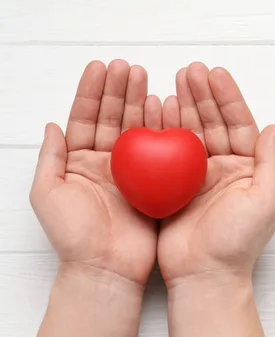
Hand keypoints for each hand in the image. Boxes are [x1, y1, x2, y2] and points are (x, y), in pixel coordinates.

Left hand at [30, 60, 163, 285]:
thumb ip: (50, 158)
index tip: (100, 67)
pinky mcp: (154, 184)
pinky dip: (161, 130)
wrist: (106, 268)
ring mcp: (132, 172)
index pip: (85, 118)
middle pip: (112, 118)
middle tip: (128, 67)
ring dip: (139, 103)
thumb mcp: (48, 194)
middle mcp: (106, 163)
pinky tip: (164, 109)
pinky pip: (159, 152)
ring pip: (136, 130)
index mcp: (80, 162)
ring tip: (145, 79)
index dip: (91, 92)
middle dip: (119, 91)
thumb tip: (51, 125)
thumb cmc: (73, 236)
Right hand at [157, 63, 274, 286]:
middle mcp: (224, 169)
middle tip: (189, 71)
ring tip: (171, 82)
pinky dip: (162, 132)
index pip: (240, 125)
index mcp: (248, 170)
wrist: (205, 276)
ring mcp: (198, 177)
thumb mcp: (265, 201)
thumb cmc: (238, 243)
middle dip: (202, 96)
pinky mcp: (174, 188)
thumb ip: (270, 163)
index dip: (228, 98)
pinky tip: (155, 112)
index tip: (215, 74)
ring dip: (182, 108)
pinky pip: (167, 153)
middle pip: (214, 124)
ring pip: (190, 134)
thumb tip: (273, 127)